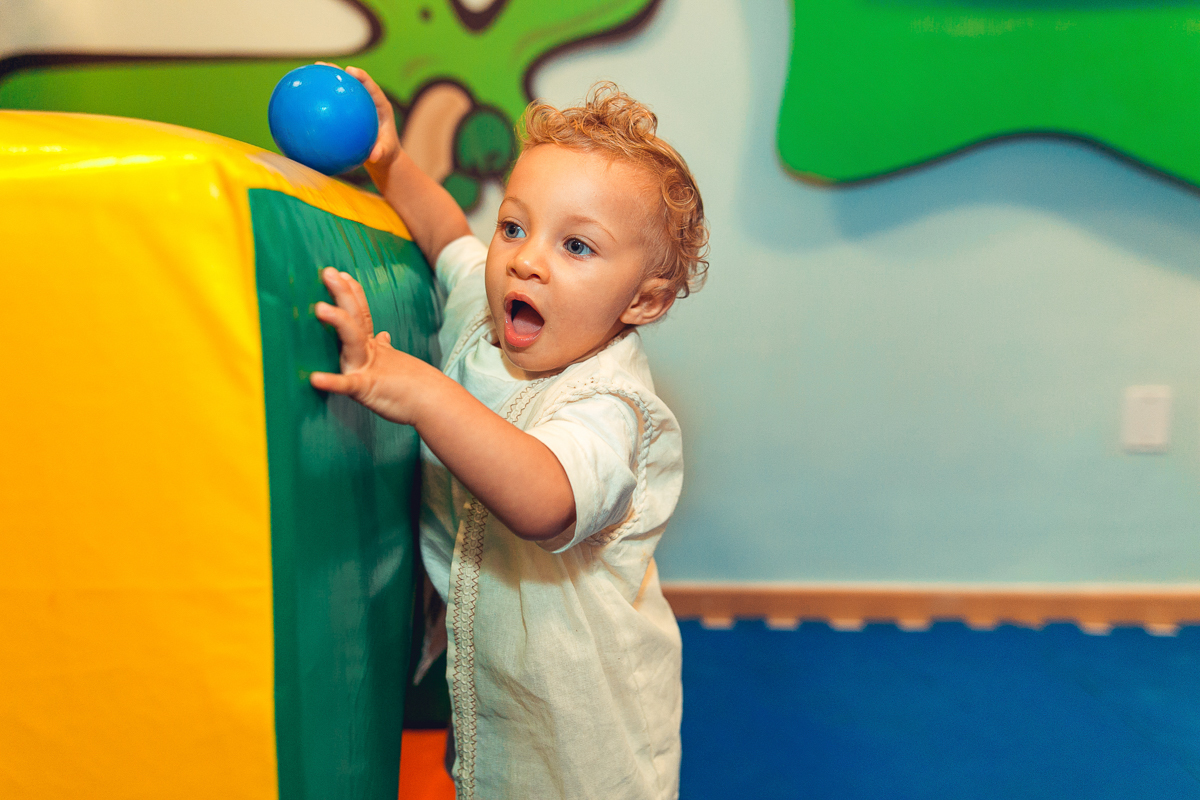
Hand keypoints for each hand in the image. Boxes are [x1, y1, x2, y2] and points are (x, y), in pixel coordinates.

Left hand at [309, 267, 436, 424]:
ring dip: (338, 322)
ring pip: (351, 341)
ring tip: (321, 308)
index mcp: (374, 347)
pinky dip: (332, 382)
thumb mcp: (395, 362)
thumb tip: (383, 336)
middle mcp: (369, 352)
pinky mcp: (366, 389)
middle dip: (342, 294)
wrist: (434, 404)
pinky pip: (346, 385)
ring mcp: (368, 368)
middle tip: (328, 272)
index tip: (342, 273)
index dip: (352, 293)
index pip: (361, 314)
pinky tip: (315, 378)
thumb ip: (385, 348)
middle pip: (355, 318)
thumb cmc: (415, 387)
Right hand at [315, 62, 400, 169]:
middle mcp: (368, 102)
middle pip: (353, 82)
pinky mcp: (348, 113)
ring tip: (310, 73)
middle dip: (338, 72)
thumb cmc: (385, 154)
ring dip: (327, 80)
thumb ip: (380, 153)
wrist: (382, 157)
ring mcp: (357, 107)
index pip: (371, 87)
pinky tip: (305, 101)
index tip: (350, 71)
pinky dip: (322, 102)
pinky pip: (334, 105)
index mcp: (380, 106)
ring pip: (342, 90)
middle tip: (322, 66)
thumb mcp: (385, 155)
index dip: (361, 77)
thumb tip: (372, 157)